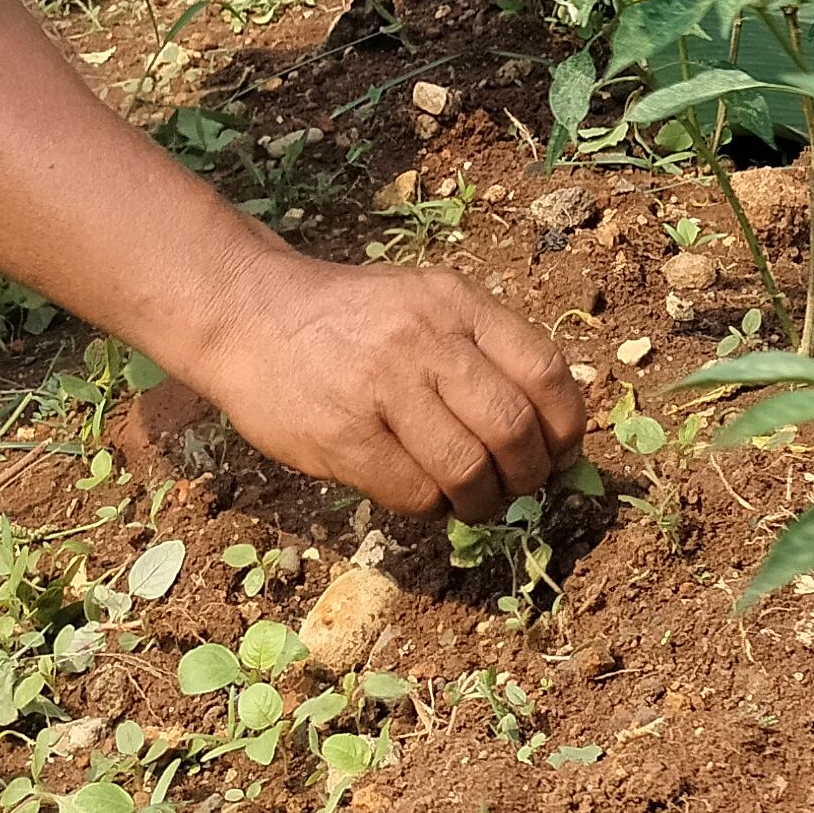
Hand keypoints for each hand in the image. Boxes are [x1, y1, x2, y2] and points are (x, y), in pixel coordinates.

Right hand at [173, 250, 588, 518]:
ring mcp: (383, 387)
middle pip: (513, 429)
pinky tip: (420, 493)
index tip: (557, 453)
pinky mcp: (344, 435)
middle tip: (515, 487)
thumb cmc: (349, 320)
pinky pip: (416, 493)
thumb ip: (481, 350)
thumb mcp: (424, 304)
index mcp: (457, 304)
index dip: (565, 428)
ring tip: (469, 499)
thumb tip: (547, 431)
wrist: (248, 313)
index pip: (545, 372)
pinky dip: (432, 508)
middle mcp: (426, 340)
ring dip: (481, 502)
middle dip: (527, 476)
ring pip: (469, 470)